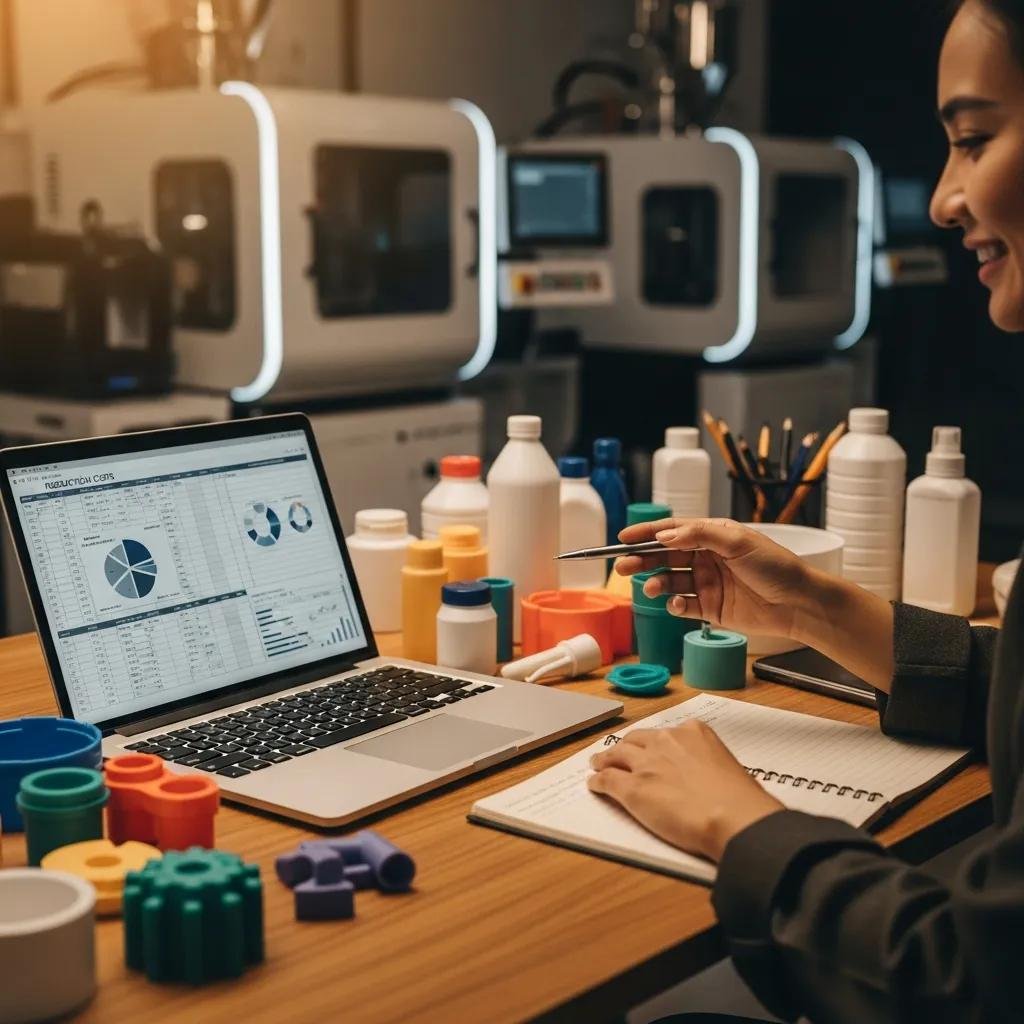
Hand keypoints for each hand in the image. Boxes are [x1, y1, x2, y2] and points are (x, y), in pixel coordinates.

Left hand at [588, 720, 782, 860]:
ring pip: (616, 754)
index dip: (654, 743)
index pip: (666, 734)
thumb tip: (707, 779)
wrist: (731, 815)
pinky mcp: (632, 788)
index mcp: (693, 732)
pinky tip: (594, 785)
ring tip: (597, 763)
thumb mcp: (727, 766)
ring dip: (605, 759)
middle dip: (626, 746)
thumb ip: (708, 764)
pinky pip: (607, 779)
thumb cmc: (739, 798)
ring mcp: (646, 763)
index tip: (652, 749)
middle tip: (619, 753)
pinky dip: (598, 781)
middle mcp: (666, 741)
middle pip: (637, 739)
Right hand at [614, 517, 817, 638]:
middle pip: (664, 556)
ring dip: (655, 583)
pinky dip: (674, 605)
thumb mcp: (738, 541)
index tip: (622, 538)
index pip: (672, 531)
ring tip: (650, 588)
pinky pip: (683, 606)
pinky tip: (674, 604)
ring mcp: (708, 584)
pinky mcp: (711, 609)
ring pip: (670, 581)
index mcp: (712, 536)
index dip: (646, 533)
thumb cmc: (776, 567)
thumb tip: (664, 536)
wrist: (800, 603)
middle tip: (622, 566)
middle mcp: (707, 558)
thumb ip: (698, 535)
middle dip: (641, 560)